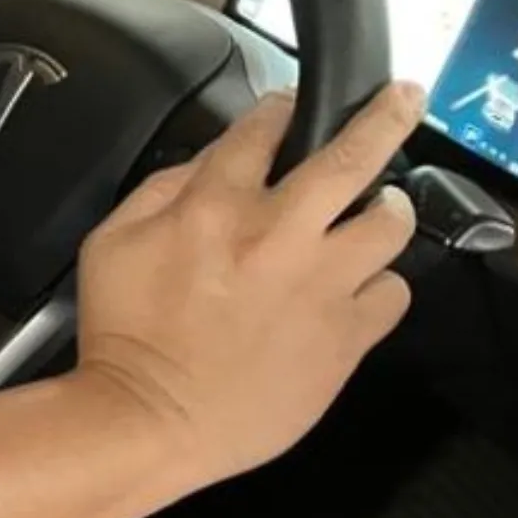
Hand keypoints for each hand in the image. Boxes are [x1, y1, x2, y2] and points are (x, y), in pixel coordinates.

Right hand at [72, 82, 425, 484]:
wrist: (151, 420)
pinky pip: (393, 293)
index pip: (264, 130)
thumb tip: (210, 162)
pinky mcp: (347, 336)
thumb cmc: (126, 334)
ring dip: (388, 208)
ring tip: (381, 210)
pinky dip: (380, 284)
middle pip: (352, 156)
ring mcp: (322, 286)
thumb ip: (161, 190)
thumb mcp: (111, 242)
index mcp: (216, 206)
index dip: (281, 108)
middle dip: (385, 115)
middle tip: (406, 97)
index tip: (290, 105)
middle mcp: (279, 235)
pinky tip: (357, 288)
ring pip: (389, 224)